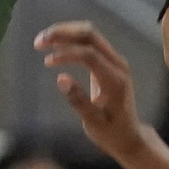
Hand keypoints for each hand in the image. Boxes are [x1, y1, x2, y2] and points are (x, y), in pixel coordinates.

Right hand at [36, 20, 148, 163]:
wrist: (129, 135)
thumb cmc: (111, 132)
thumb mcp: (93, 123)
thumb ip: (79, 101)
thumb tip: (60, 78)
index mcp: (114, 80)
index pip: (90, 55)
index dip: (67, 53)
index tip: (47, 61)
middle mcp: (117, 64)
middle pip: (90, 35)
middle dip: (63, 33)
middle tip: (39, 41)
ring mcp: (114, 60)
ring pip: (89, 34)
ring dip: (65, 33)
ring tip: (42, 41)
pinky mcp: (108, 61)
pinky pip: (89, 42)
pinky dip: (71, 39)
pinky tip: (55, 46)